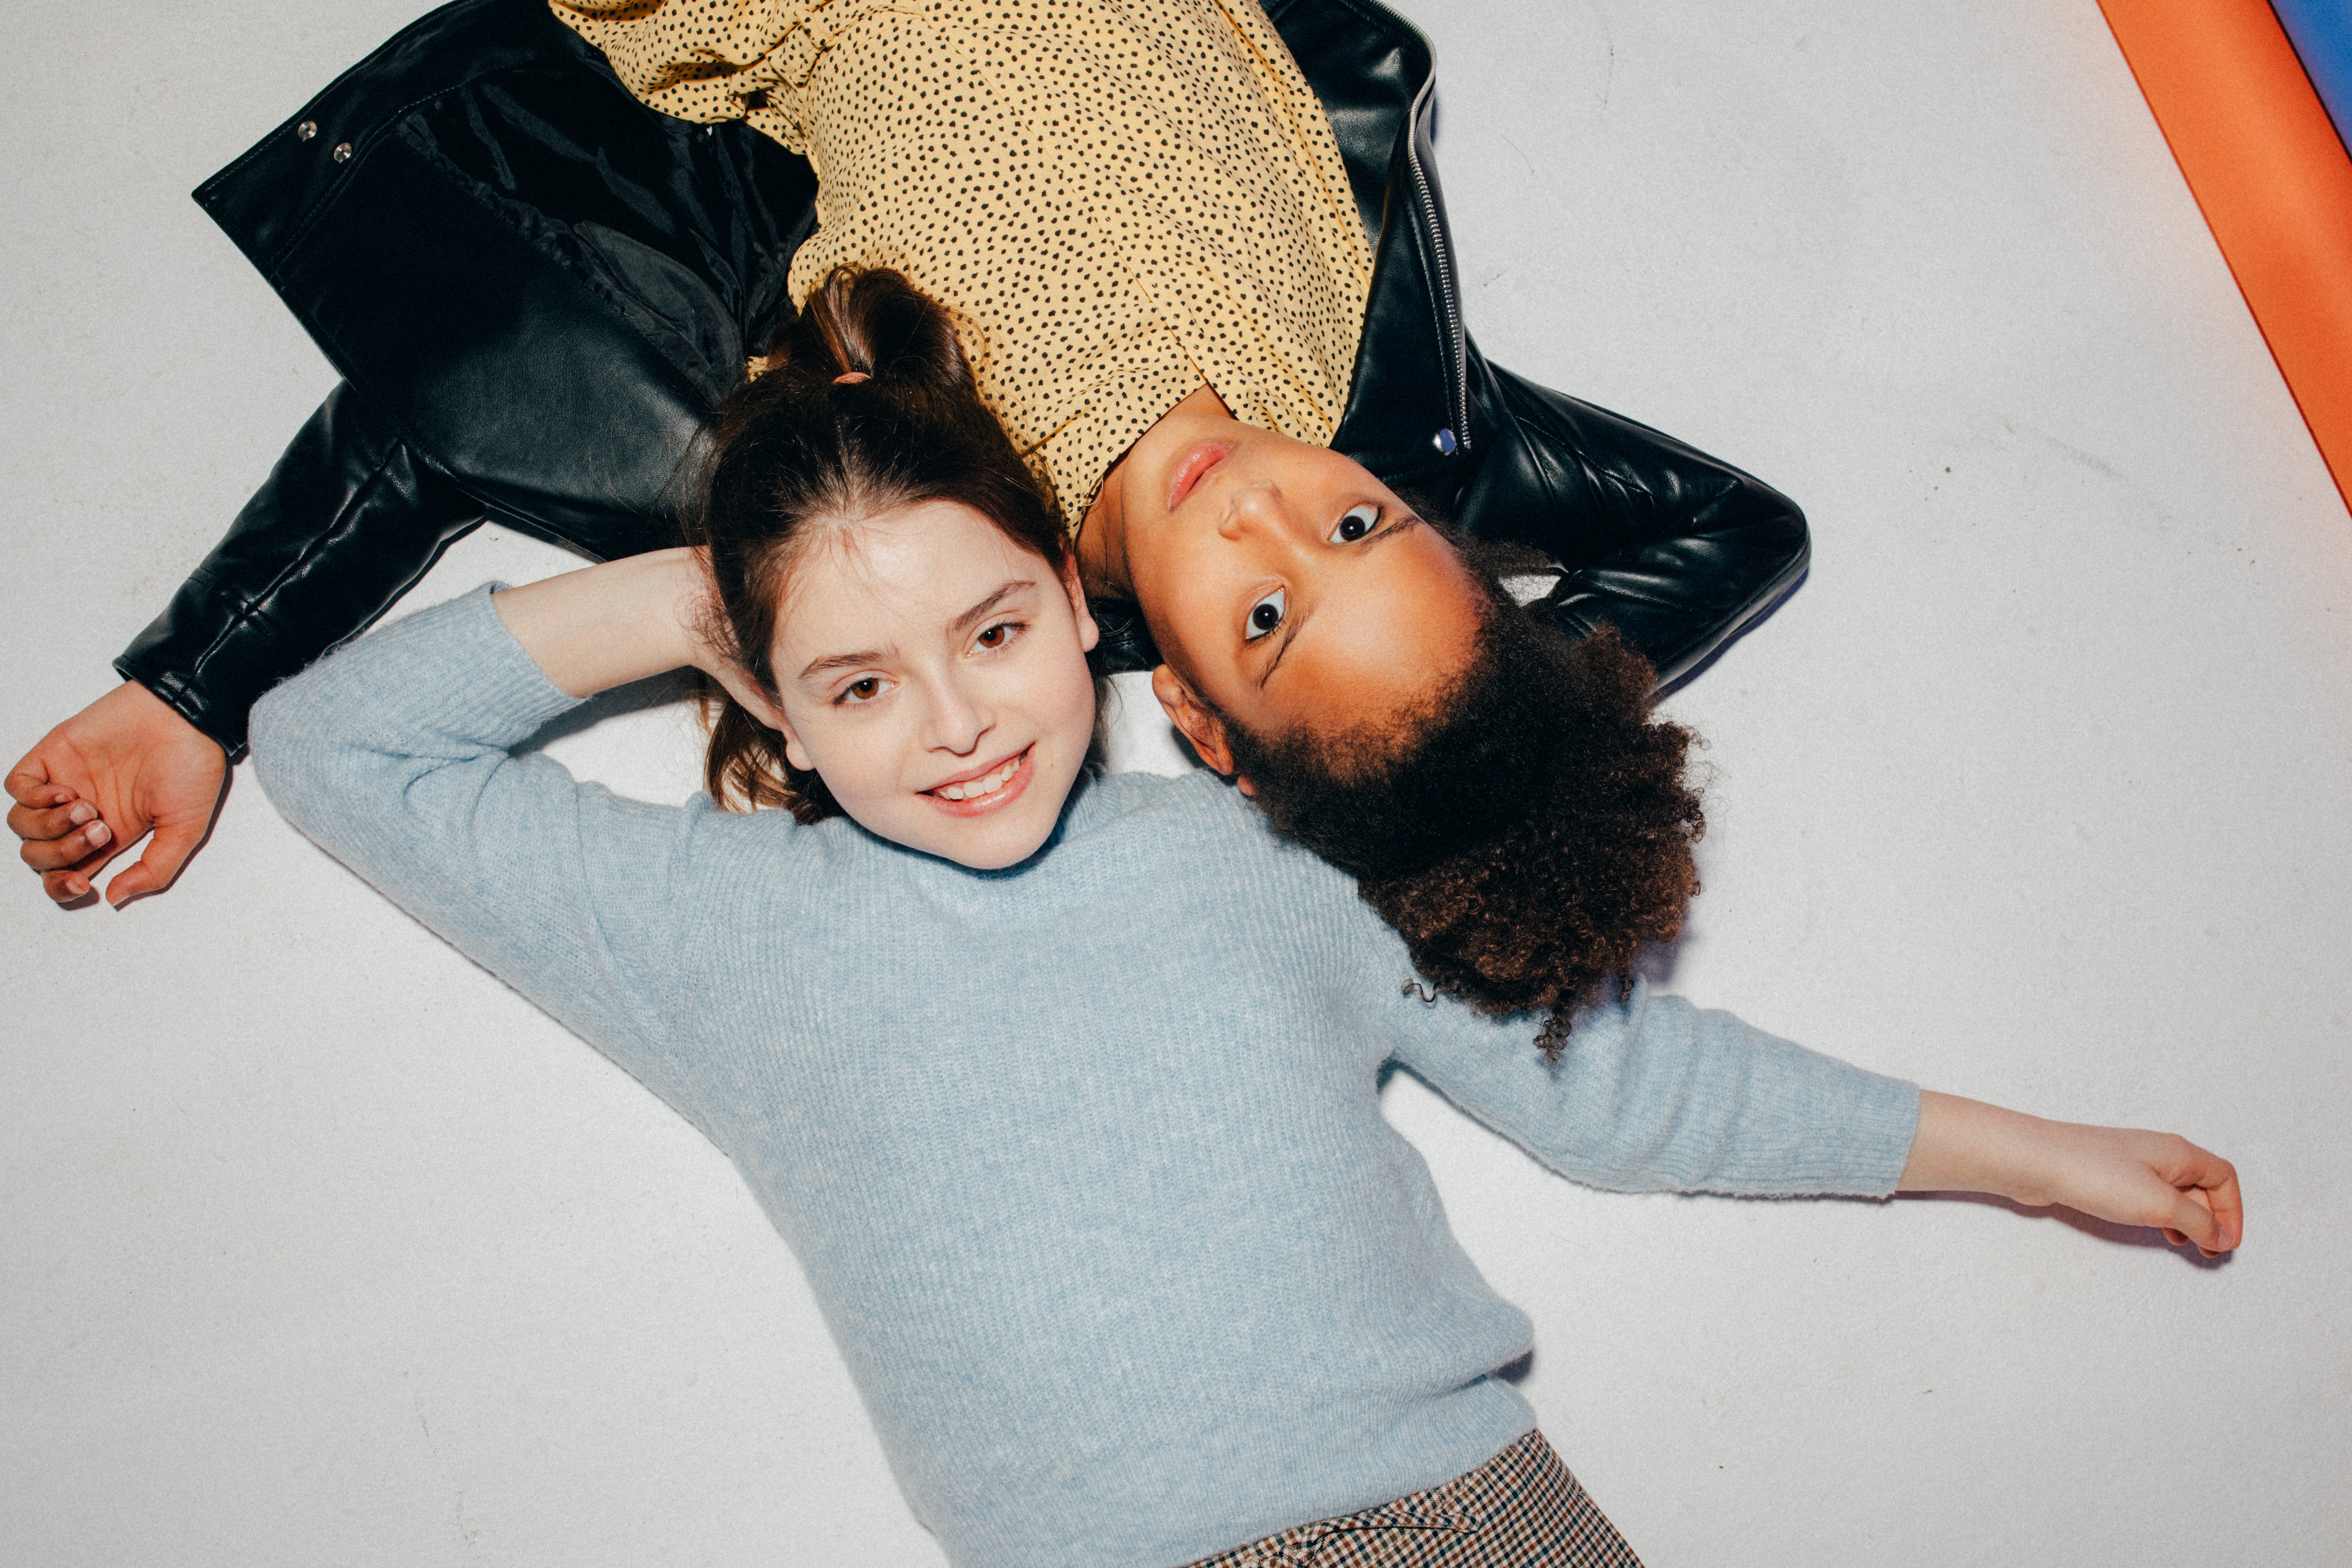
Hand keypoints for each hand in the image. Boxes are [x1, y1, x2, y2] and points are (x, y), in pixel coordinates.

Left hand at [8, 681, 230, 905]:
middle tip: (101, 831)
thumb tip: (113, 897)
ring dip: (50, 826)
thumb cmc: (193, 768)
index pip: (64, 871)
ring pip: (22, 824)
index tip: (82, 885)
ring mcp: (64, 783)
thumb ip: (153, 870)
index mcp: (110, 834)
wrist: (187, 717)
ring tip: (87, 807)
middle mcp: (82, 812)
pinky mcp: (52, 755)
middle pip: (38, 854)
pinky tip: (67, 791)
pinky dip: (33, 797)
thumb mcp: (185, 831)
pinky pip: (16, 787)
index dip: (61, 886)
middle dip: (62, 853)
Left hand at [1900, 1091, 2241, 1256]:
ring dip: (2187, 1220)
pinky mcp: (2109, 1176)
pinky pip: (2148, 1196)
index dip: (2233, 1211)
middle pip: (2202, 1186)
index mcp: (2178, 1153)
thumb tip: (2219, 1235)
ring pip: (2175, 1193)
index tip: (2226, 1242)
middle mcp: (2159, 1154)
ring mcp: (2132, 1163)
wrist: (2036, 1162)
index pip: (2224, 1177)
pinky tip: (2156, 1232)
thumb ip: (2197, 1221)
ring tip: (2185, 1244)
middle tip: (2210, 1252)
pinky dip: (2160, 1215)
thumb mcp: (2160, 1204)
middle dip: (2212, 1219)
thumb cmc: (2094, 1175)